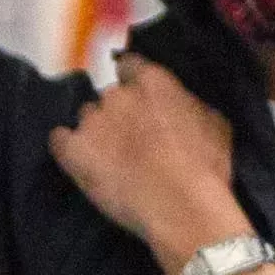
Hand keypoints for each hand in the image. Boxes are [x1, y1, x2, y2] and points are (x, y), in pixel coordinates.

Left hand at [46, 57, 249, 274]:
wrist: (182, 208)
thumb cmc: (206, 167)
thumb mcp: (215, 124)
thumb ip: (189, 104)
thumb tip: (180, 102)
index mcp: (152, 82)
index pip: (130, 65)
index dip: (134, 82)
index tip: (142, 100)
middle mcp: (117, 95)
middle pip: (110, 96)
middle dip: (120, 113)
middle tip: (135, 139)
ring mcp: (92, 123)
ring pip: (88, 118)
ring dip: (98, 132)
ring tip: (113, 159)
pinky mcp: (73, 152)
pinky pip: (59, 139)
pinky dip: (67, 146)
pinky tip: (80, 159)